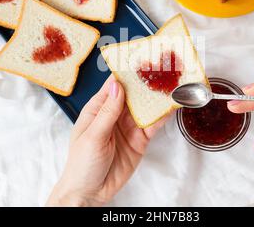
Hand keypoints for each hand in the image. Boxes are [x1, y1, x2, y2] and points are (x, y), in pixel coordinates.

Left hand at [46, 76, 165, 205]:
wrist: (90, 193)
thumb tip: (118, 86)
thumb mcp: (93, 136)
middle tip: (162, 69)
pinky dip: (162, 116)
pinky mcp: (140, 140)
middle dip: (145, 83)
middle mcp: (114, 115)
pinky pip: (153, 125)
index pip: (113, 86)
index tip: (139, 60)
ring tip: (171, 84)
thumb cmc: (82, 164)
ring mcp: (128, 127)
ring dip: (156, 97)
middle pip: (132, 94)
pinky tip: (171, 106)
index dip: (126, 73)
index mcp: (97, 109)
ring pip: (144, 108)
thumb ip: (107, 112)